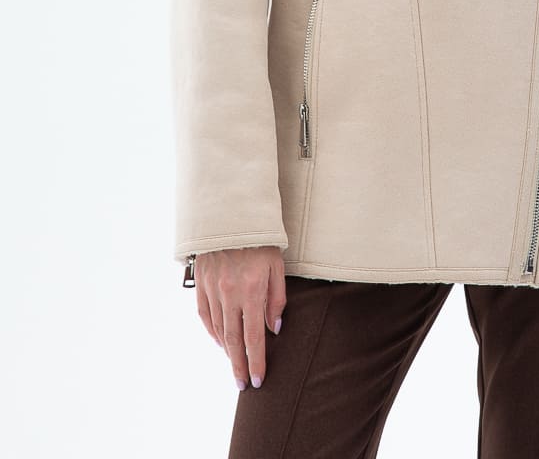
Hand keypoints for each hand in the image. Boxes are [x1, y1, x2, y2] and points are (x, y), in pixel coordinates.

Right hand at [194, 246, 285, 389]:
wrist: (231, 215)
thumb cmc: (260, 240)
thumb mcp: (277, 266)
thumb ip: (276, 299)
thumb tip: (273, 328)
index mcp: (251, 290)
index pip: (253, 337)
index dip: (256, 361)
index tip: (259, 379)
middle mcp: (229, 293)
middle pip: (233, 340)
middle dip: (239, 365)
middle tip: (243, 384)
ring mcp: (212, 289)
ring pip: (218, 329)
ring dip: (227, 350)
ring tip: (235, 363)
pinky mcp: (201, 283)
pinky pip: (205, 314)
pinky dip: (212, 331)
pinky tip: (220, 341)